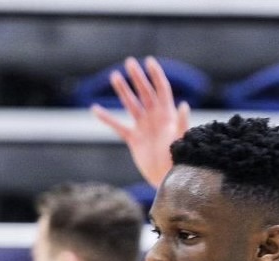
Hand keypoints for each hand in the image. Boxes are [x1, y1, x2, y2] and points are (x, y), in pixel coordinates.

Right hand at [91, 55, 189, 187]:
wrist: (167, 180)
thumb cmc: (178, 161)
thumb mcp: (180, 141)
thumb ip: (181, 123)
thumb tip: (183, 105)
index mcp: (167, 116)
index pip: (161, 90)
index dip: (156, 76)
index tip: (149, 61)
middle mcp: (155, 118)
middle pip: (145, 93)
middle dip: (137, 78)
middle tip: (129, 62)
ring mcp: (143, 127)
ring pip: (131, 105)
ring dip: (123, 91)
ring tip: (114, 76)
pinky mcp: (134, 139)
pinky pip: (118, 126)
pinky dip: (107, 119)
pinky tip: (94, 109)